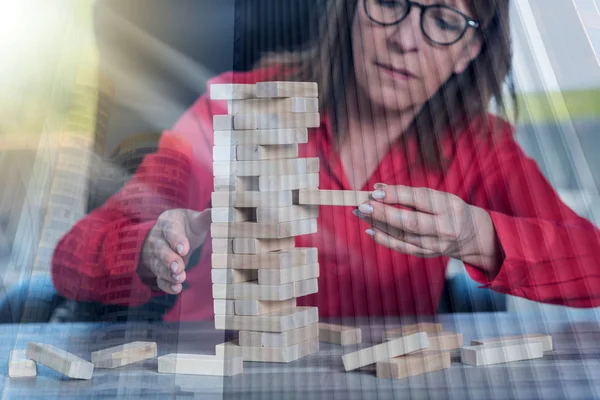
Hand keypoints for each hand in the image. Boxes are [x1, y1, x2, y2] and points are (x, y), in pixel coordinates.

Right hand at [139, 209, 210, 293]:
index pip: (170, 231)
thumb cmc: (185, 225)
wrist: (170, 233)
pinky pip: (159, 277)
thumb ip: (205, 218)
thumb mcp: (194, 219)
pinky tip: (176, 289)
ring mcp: (155, 255)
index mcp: (168, 223)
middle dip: (169, 260)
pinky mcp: (158, 268)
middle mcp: (158, 238)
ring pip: (158, 265)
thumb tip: (216, 212)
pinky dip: (166, 284)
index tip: (185, 249)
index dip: (177, 240)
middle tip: (179, 268)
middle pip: (160, 249)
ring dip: (168, 274)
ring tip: (179, 279)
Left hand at [353, 184, 500, 275]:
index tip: (374, 191)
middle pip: (409, 222)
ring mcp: (436, 245)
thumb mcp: (437, 196)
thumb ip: (408, 192)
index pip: (419, 200)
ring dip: (377, 225)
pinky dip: (384, 239)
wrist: (471, 235)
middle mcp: (444, 228)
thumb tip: (378, 187)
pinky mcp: (427, 254)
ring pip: (402, 236)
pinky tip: (370, 229)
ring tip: (360, 214)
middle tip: (362, 206)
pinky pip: (402, 247)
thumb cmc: (448, 209)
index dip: (396, 195)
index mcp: (449, 207)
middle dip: (383, 214)